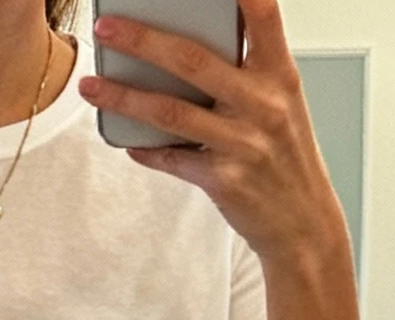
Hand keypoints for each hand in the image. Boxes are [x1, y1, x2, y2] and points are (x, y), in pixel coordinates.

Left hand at [82, 1, 348, 271]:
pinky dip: (145, 148)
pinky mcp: (224, 180)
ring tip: (90, 85)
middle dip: (142, 40)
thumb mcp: (281, 102)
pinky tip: (125, 140)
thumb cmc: (287, 156)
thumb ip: (248, 69)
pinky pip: (173, 158)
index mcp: (280, 74)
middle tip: (106, 29)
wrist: (304, 223)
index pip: (263, 15)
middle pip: (192, 60)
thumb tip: (190, 40)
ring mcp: (242, 143)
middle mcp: (262, 103)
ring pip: (171, 112)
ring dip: (124, 97)